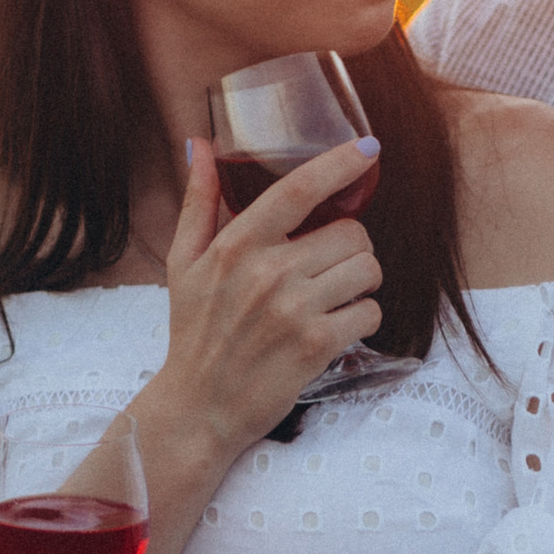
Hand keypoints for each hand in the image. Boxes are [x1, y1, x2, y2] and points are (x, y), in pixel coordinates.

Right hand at [147, 137, 383, 457]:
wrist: (198, 409)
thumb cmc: (193, 333)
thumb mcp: (184, 263)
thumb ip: (198, 201)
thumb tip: (199, 144)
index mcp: (237, 245)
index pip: (298, 189)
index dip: (339, 163)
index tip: (368, 148)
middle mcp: (268, 273)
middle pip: (351, 233)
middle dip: (352, 247)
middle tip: (331, 266)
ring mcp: (294, 310)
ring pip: (367, 271)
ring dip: (361, 283)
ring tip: (335, 297)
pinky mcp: (316, 346)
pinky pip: (370, 313)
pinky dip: (362, 318)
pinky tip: (337, 326)